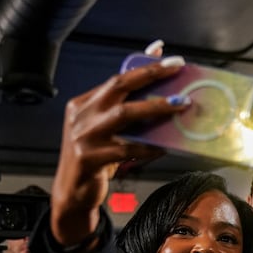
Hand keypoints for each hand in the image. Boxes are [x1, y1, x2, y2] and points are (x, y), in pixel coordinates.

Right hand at [51, 49, 187, 246]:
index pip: (118, 79)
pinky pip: (127, 149)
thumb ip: (125, 110)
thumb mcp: (106, 130)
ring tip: (179, 106)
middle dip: (151, 75)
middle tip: (177, 71)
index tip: (170, 59)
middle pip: (118, 86)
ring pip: (124, 115)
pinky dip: (149, 148)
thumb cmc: (96, 158)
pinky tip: (165, 147)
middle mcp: (81, 115)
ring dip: (155, 108)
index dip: (145, 67)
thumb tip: (159, 92)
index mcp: (84, 104)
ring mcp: (83, 136)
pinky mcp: (89, 159)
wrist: (73, 192)